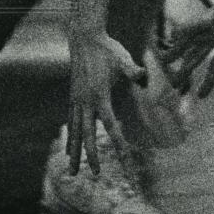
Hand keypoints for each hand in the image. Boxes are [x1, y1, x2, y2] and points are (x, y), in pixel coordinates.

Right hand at [67, 27, 144, 175]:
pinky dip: (71, 137)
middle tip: (97, 175)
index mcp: (100, 96)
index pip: (112, 128)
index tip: (125, 163)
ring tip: (72, 171)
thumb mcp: (122, 58)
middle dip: (92, 156)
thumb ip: (132, 70)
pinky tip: (69, 147)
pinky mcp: (73, 97)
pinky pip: (71, 122)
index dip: (120, 147)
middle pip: (89, 136)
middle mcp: (86, 102)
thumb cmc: (106, 49)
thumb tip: (143, 76)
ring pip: (76, 132)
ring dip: (74, 152)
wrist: (84, 38)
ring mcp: (77, 100)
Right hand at [163, 0, 213, 99]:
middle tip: (164, 63)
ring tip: (175, 86)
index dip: (182, 34)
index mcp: (212, 15)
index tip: (172, 41)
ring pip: (198, 57)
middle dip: (177, 53)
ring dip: (187, 70)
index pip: (193, 27)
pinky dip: (210, 79)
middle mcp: (211, 28)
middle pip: (190, 43)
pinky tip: (201, 94)